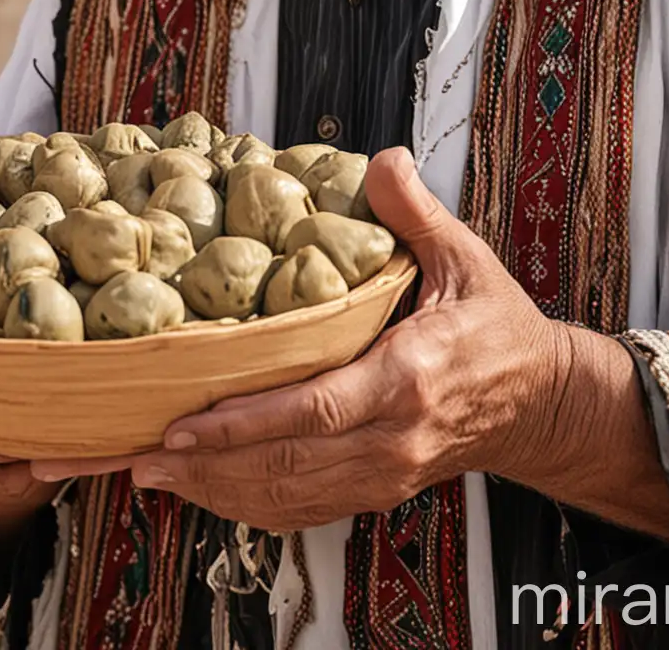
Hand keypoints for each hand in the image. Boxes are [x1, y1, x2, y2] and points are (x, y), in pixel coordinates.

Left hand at [30, 146, 578, 530]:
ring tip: (142, 471)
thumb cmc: (497, 327)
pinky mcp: (376, 490)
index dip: (244, 423)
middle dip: (202, 464)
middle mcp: (391, 439)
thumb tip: (383, 160)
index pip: (315, 410)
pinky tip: (200, 489)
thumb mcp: (465, 257)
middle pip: (284, 464)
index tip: (182, 424)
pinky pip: (302, 508)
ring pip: (285, 495)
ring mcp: (383, 474)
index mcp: (408, 377)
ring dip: (211, 489)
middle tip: (129, 452)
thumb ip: (414, 213)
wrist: (539, 402)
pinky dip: (246, 504)